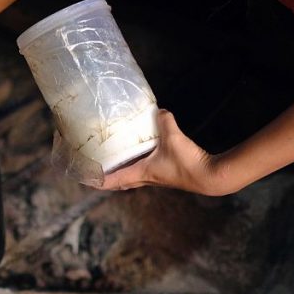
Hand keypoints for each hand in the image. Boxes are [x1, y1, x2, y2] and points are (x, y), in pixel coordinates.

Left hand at [98, 109, 218, 194]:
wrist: (210, 177)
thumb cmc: (188, 162)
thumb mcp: (173, 137)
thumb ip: (164, 121)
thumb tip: (160, 110)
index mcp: (141, 173)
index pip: (112, 181)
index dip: (96, 181)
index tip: (83, 178)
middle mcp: (146, 179)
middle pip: (121, 182)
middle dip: (107, 177)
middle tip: (96, 167)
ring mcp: (157, 179)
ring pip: (133, 177)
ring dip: (123, 171)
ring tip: (115, 159)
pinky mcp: (167, 174)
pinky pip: (147, 171)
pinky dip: (139, 164)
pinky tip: (144, 152)